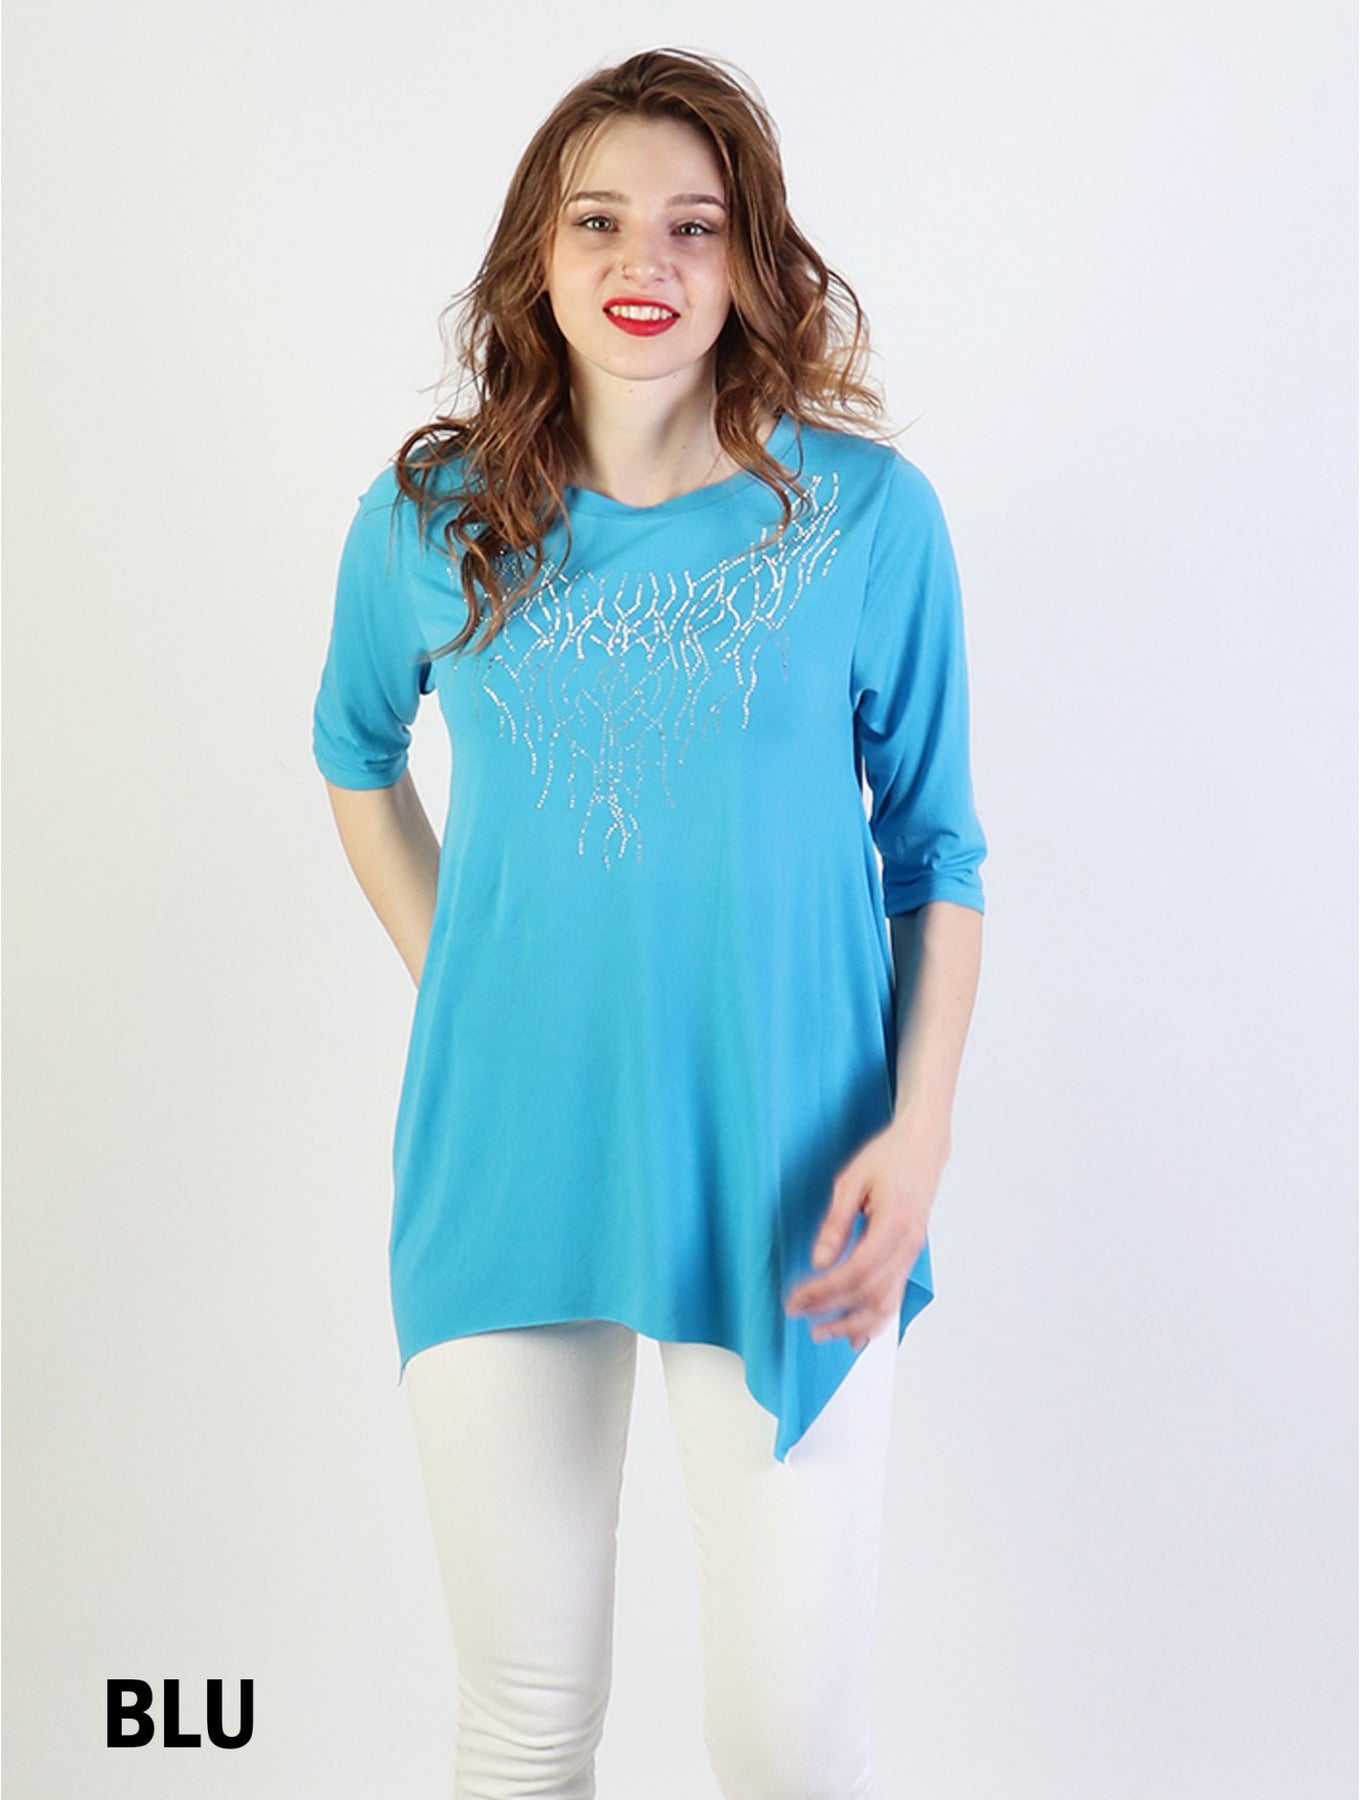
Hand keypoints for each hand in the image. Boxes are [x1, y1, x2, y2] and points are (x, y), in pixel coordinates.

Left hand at [783, 1116, 949, 1351]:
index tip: (797, 1298)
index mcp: (894, 1224)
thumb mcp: (851, 1181)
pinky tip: (858, 1336)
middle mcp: (908, 1246)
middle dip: (832, 1310)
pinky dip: (876, 1321)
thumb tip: (818, 1262)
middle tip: (799, 1314)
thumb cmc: (887, 1157)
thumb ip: (836, 1224)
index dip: (824, 1291)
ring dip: (854, 1325)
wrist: (923, 1148)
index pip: (856, 1272)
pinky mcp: (909, 1257)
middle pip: (870, 1294)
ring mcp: (912, 1255)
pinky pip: (895, 1297)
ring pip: (886, 1303)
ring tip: (822, 1333)